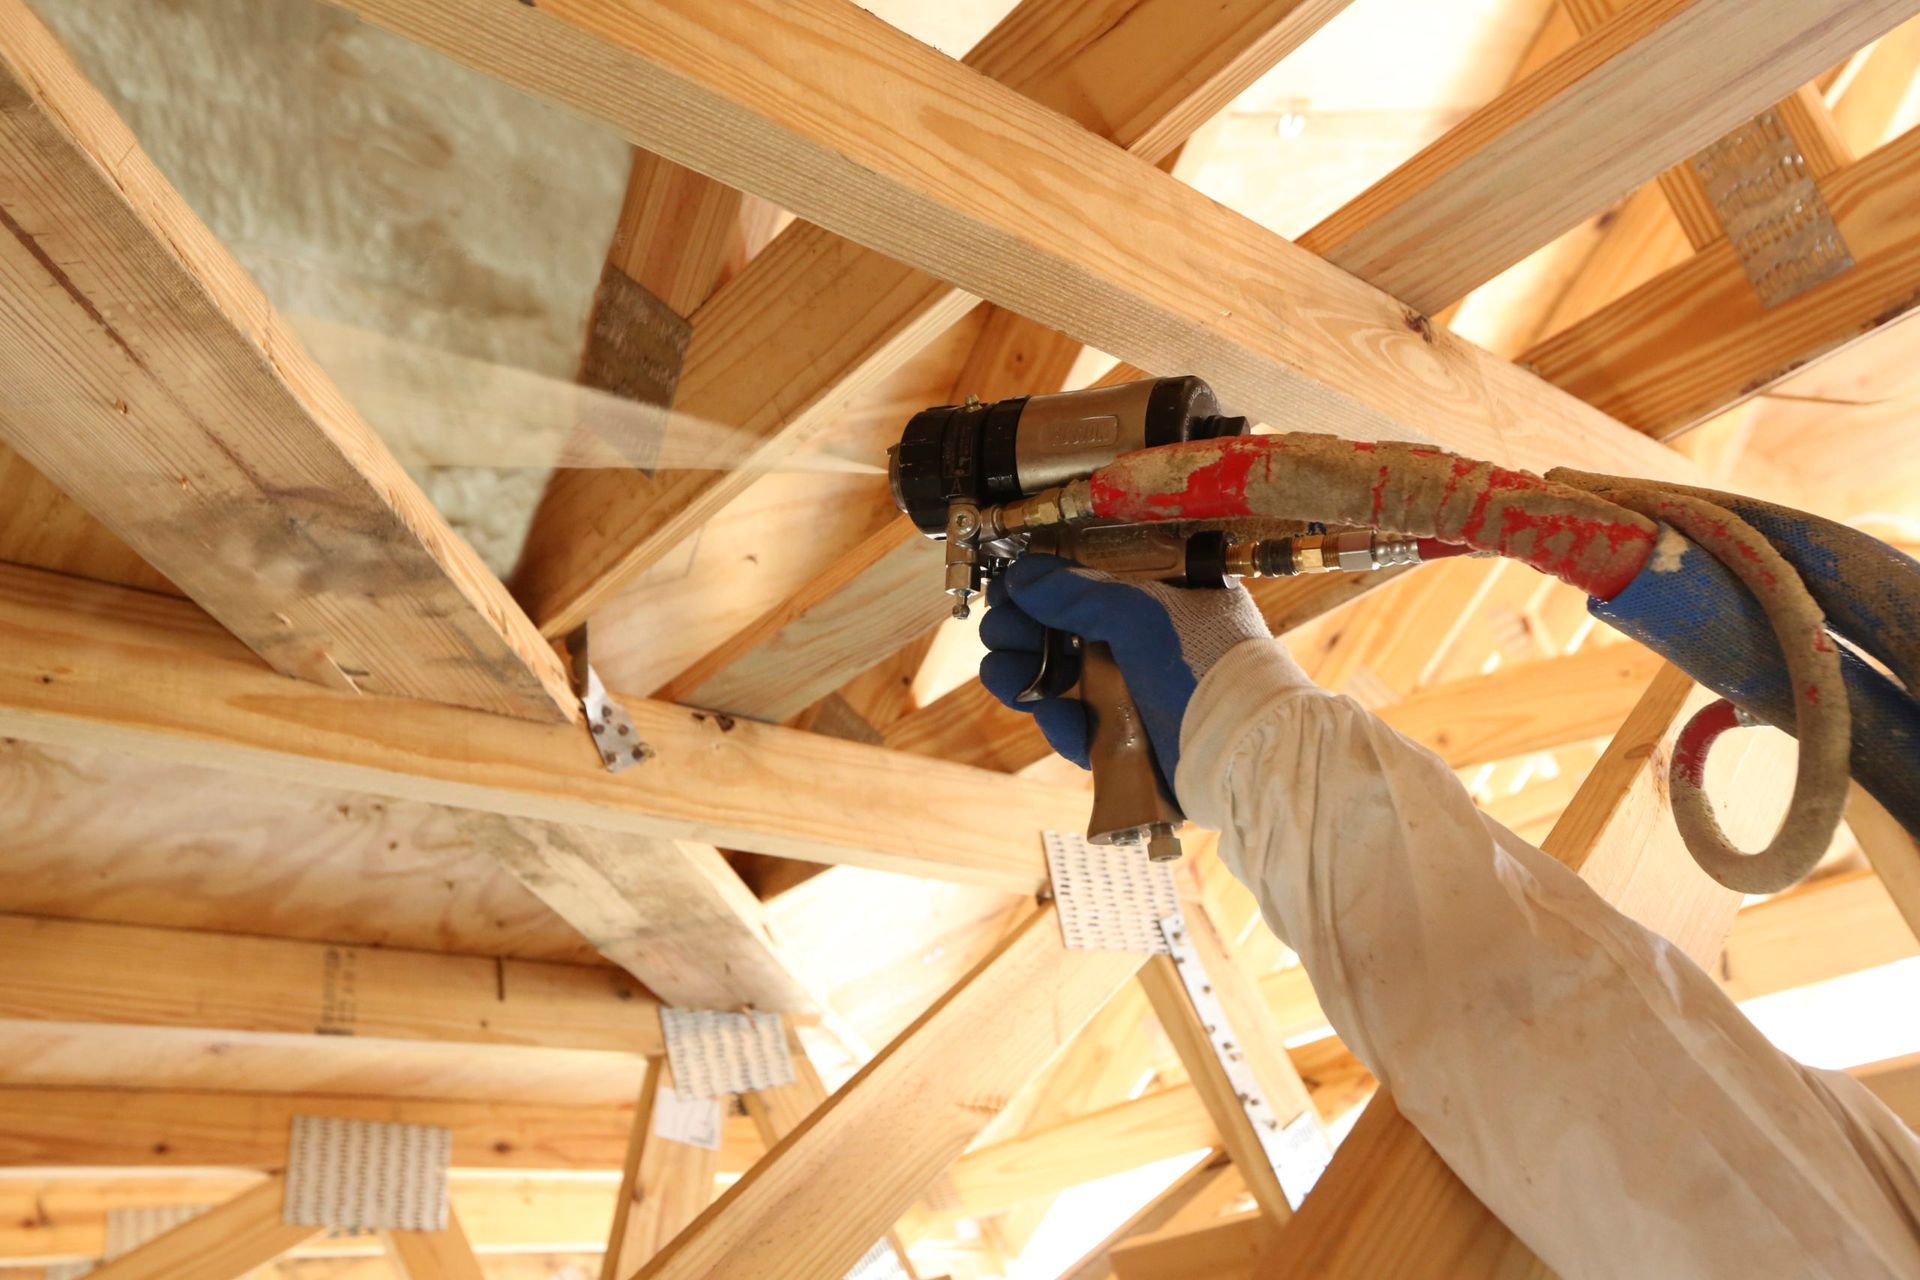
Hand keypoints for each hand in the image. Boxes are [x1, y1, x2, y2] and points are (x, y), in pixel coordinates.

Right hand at [978, 554, 1270, 774]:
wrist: (1242, 759)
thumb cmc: (1210, 672)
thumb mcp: (1143, 616)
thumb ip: (1079, 593)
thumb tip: (1024, 577)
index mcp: (1165, 593)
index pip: (1089, 577)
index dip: (1044, 583)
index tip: (1009, 591)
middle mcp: (1148, 637)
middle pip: (1064, 626)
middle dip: (1025, 632)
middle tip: (1004, 636)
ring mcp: (1135, 687)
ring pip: (1060, 677)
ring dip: (1028, 678)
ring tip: (1014, 682)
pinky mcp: (1124, 734)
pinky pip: (1075, 721)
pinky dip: (1063, 725)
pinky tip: (1066, 725)